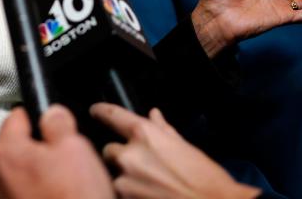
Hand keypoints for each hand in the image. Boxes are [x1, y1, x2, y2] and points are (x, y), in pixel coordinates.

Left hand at [0, 105, 114, 198]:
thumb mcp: (75, 147)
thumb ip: (57, 121)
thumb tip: (51, 112)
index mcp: (6, 151)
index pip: (17, 116)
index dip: (39, 117)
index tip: (52, 126)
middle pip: (16, 146)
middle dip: (39, 149)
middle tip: (65, 160)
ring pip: (19, 172)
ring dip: (37, 174)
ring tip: (63, 184)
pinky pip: (21, 194)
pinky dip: (36, 193)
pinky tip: (55, 197)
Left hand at [92, 103, 259, 198]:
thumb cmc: (206, 180)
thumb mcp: (186, 148)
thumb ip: (164, 130)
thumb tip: (154, 114)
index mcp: (145, 134)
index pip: (112, 114)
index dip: (101, 111)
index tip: (95, 110)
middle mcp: (130, 154)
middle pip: (109, 149)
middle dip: (121, 156)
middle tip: (142, 166)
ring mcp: (125, 180)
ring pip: (114, 174)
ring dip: (126, 178)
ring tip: (151, 184)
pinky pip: (119, 192)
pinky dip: (130, 193)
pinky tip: (149, 194)